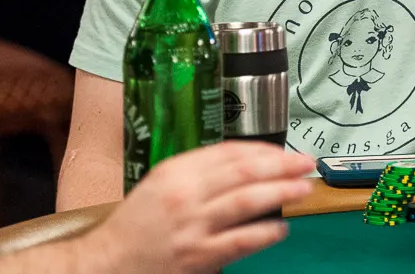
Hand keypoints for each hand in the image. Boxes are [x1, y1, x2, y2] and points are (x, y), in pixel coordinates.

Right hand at [88, 141, 314, 272]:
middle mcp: (185, 194)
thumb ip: (198, 172)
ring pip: (245, 202)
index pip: (228, 153)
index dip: (262, 151)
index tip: (284, 152)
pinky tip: (281, 228)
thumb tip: (245, 164)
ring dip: (279, 193)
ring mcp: (193, 227)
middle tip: (306, 163)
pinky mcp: (198, 256)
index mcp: (176, 171)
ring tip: (302, 189)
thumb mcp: (162, 183)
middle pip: (242, 172)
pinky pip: (239, 241)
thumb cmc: (137, 223)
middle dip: (280, 166)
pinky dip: (264, 233)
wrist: (108, 262)